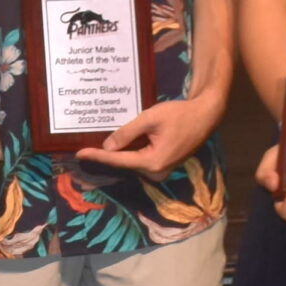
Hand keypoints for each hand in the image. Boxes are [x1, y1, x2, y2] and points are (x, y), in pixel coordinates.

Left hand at [75, 93, 219, 175]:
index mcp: (152, 162)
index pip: (118, 160)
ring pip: (132, 162)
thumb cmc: (179, 114)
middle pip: (124, 163)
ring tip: (95, 146)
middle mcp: (156, 172)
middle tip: (83, 148)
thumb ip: (127, 133)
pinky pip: (141, 159)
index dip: (97, 156)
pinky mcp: (164, 165)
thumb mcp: (150, 119)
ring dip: (118, 153)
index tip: (79, 154)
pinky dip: (130, 151)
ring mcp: (161, 170)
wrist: (205, 115)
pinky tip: (117, 144)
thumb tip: (107, 147)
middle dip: (105, 156)